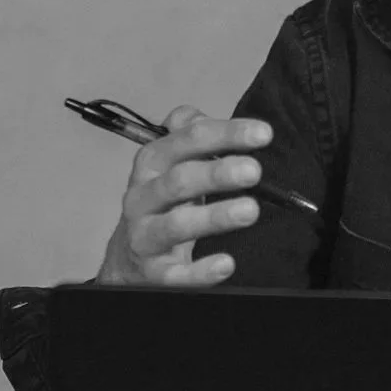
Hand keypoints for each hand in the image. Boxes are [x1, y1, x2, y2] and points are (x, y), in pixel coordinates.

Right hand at [96, 106, 273, 287]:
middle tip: (254, 171)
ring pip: (176, 225)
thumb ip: (187, 136)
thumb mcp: (170, 165)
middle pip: (179, 180)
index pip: (186, 140)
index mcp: (152, 163)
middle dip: (217, 173)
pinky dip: (200, 272)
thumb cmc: (162, 203)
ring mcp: (144, 235)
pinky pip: (175, 275)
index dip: (225, 133)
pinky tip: (226, 264)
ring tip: (250, 210)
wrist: (127, 259)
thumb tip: (198, 116)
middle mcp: (144, 197)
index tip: (263, 134)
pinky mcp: (152, 273)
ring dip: (214, 217)